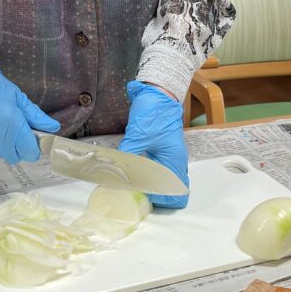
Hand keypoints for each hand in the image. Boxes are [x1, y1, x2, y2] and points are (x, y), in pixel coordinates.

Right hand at [0, 62, 58, 163]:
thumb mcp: (17, 97)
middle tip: (12, 131)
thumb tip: (53, 128)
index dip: (33, 148)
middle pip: (13, 156)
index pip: (28, 150)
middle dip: (16, 147)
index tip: (31, 143)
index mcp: (11, 122)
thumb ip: (35, 116)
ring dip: (0, 144)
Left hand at [118, 81, 188, 208]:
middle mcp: (174, 160)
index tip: (144, 199)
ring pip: (162, 178)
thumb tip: (114, 169)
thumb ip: (128, 153)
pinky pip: (155, 168)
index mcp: (175, 159)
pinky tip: (132, 174)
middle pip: (169, 187)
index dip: (163, 199)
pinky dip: (146, 174)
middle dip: (154, 195)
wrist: (157, 92)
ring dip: (149, 184)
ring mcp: (168, 154)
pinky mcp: (160, 149)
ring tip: (131, 188)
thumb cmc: (154, 112)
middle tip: (135, 196)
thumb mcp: (139, 134)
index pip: (176, 190)